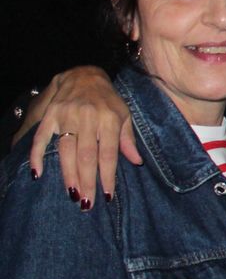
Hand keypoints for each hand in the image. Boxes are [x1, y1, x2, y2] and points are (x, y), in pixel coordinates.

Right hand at [24, 67, 138, 207]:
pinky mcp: (50, 115)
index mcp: (109, 119)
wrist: (83, 74)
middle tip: (87, 203)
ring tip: (72, 195)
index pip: (108, 154)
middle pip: (86, 156)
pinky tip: (37, 174)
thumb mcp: (124, 115)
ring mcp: (66, 116)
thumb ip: (127, 139)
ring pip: (66, 151)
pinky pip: (41, 138)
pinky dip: (37, 156)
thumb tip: (136, 162)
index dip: (107, 176)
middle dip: (87, 181)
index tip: (107, 196)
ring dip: (68, 175)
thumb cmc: (108, 99)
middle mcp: (88, 118)